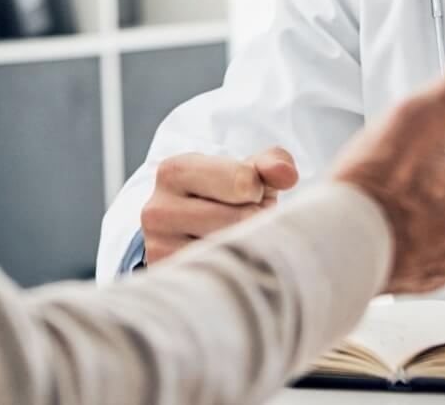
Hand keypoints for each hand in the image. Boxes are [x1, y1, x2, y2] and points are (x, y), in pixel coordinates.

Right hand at [140, 146, 300, 264]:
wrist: (192, 239)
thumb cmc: (228, 201)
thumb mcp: (249, 175)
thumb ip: (272, 164)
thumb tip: (286, 174)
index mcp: (175, 171)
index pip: (243, 181)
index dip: (259, 192)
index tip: (249, 196)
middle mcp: (158, 210)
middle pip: (241, 219)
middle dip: (256, 222)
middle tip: (244, 224)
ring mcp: (159, 249)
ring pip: (232, 251)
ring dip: (250, 249)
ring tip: (238, 242)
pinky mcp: (170, 281)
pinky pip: (222, 279)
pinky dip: (237, 274)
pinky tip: (230, 266)